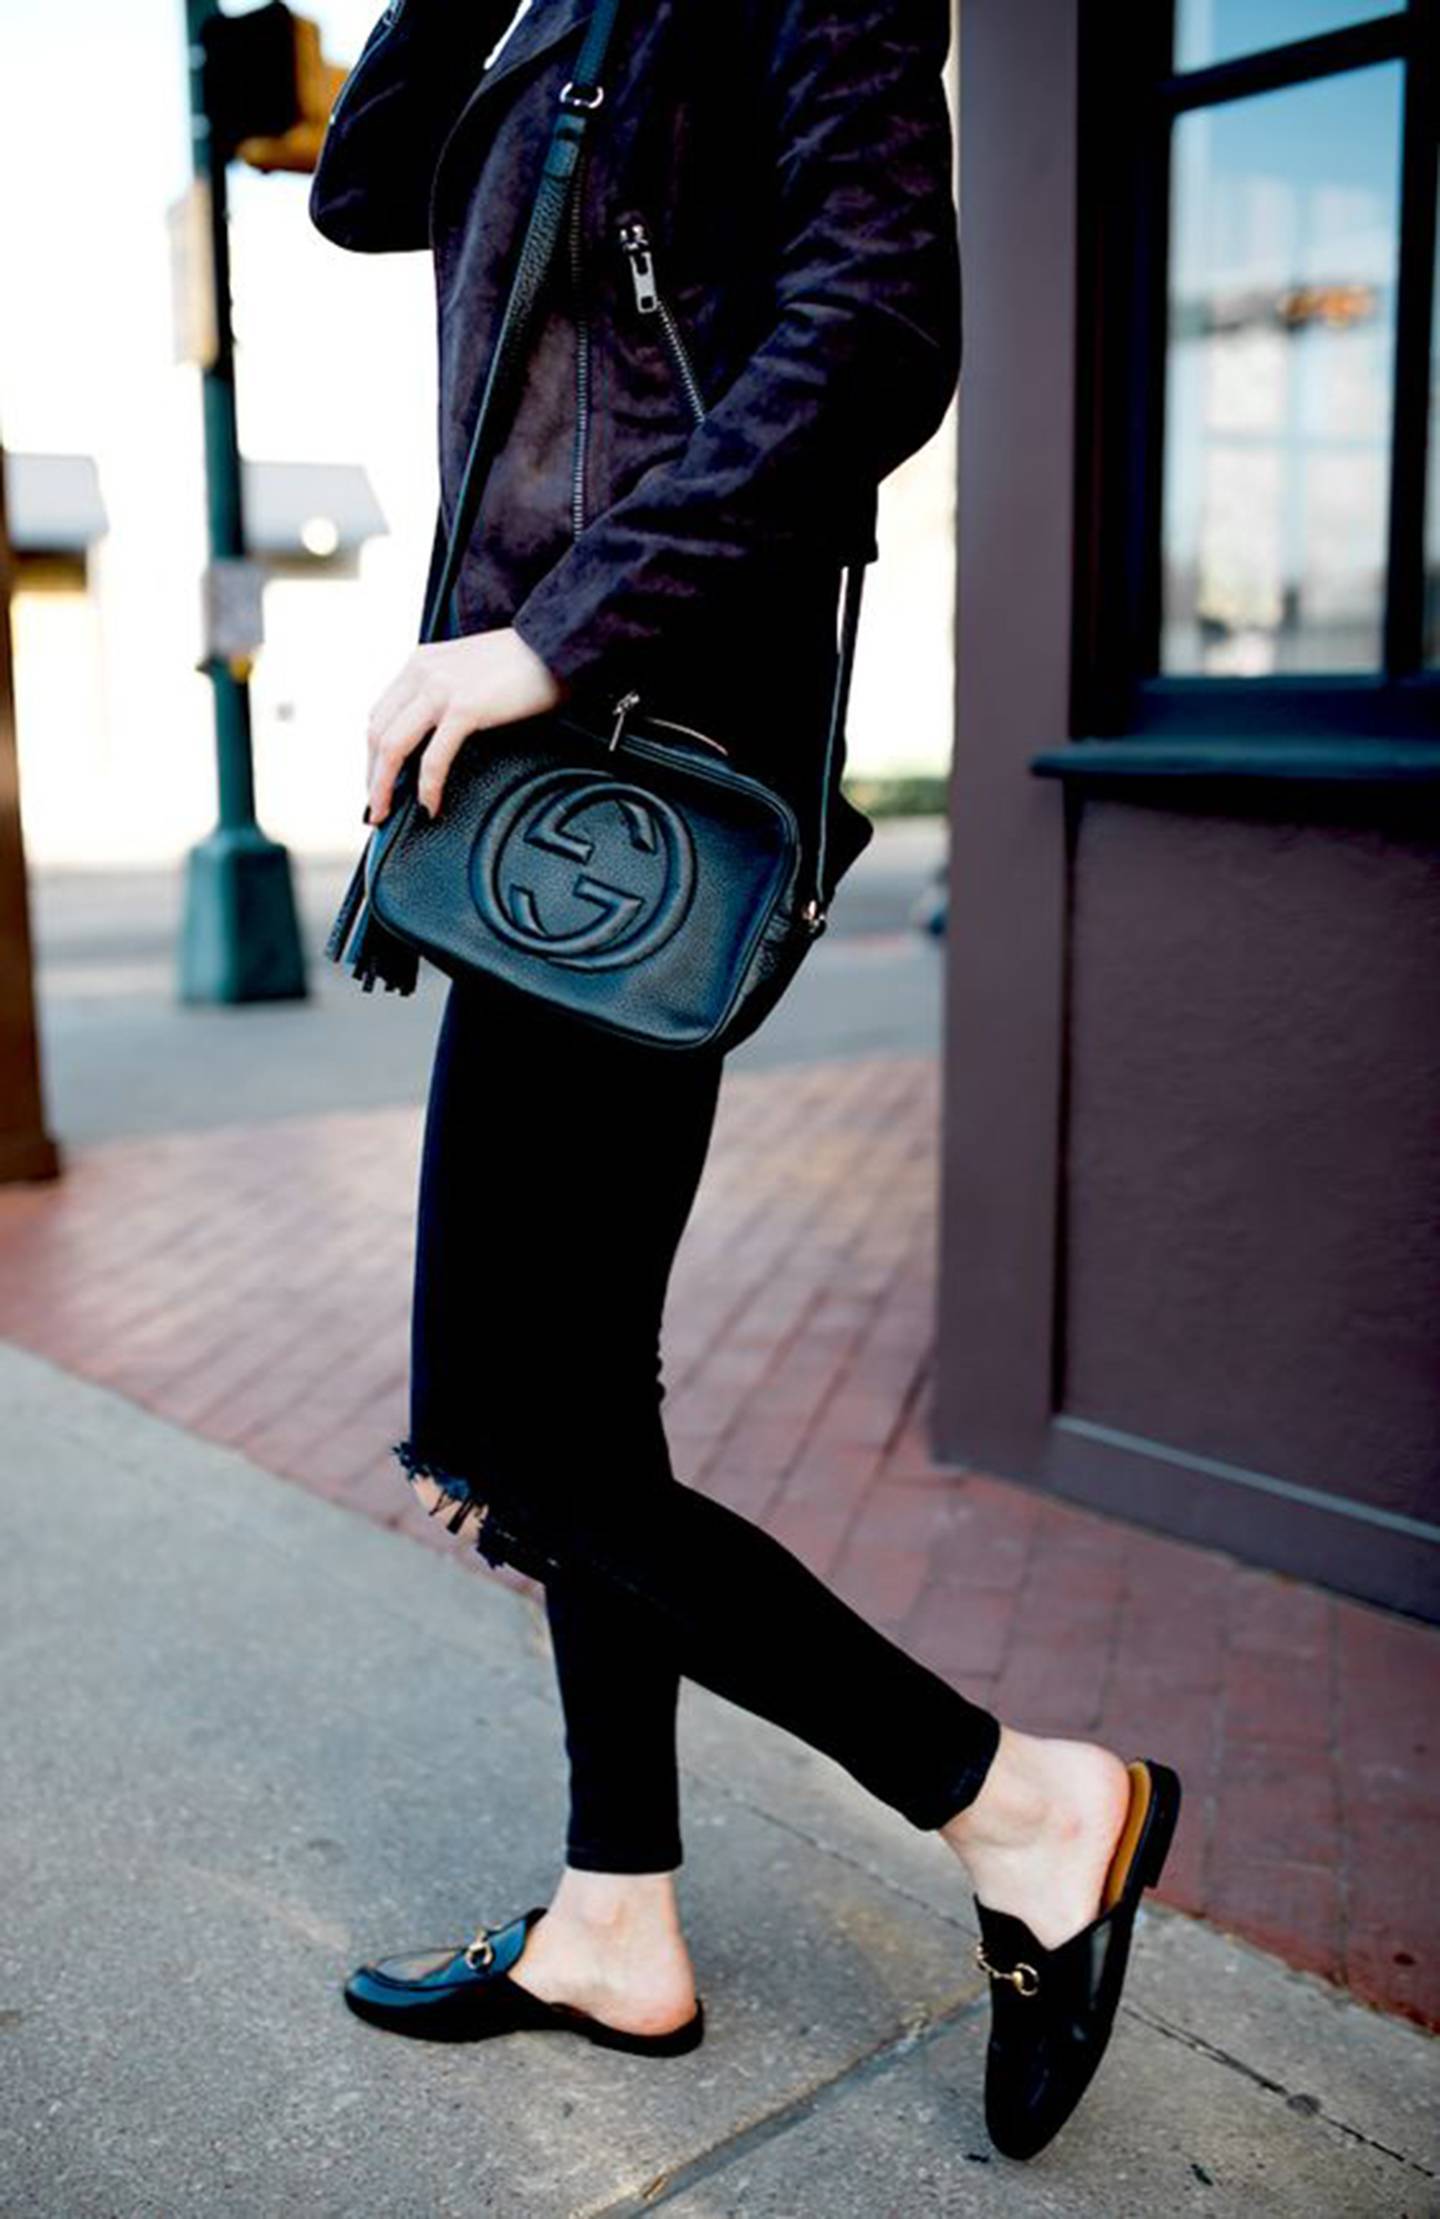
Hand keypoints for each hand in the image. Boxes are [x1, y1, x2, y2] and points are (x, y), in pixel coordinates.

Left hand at [365, 626, 568, 823]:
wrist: (556, 645)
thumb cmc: (524, 663)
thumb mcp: (469, 671)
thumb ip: (447, 694)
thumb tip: (439, 737)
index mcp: (420, 663)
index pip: (380, 714)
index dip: (372, 753)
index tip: (378, 779)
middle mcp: (422, 673)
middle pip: (377, 733)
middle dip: (372, 776)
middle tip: (376, 807)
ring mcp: (441, 690)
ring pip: (392, 747)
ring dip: (385, 786)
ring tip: (388, 813)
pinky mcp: (465, 709)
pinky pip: (433, 758)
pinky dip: (427, 786)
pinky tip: (430, 804)